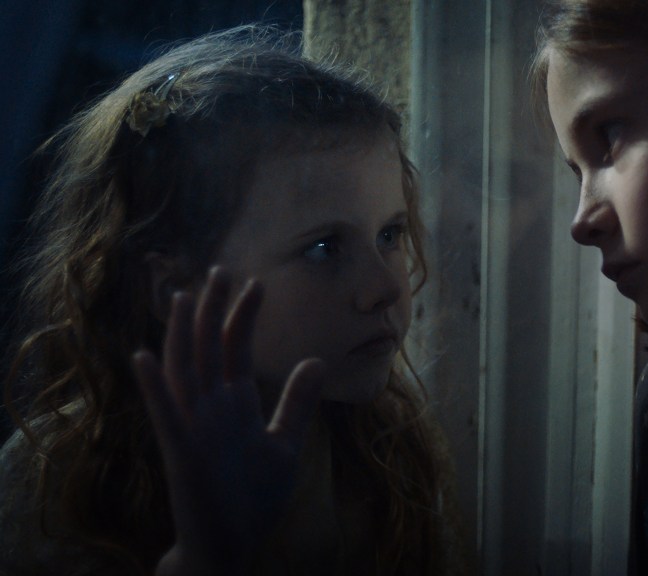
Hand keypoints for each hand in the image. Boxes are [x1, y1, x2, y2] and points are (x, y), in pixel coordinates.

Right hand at [132, 267, 325, 575]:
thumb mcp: (285, 442)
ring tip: (182, 297)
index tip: (256, 283)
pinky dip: (154, 387)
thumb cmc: (254, 495)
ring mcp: (194, 428)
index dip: (243, 316)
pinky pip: (165, 416)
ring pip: (183, 372)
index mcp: (234, 404)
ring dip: (181, 335)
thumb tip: (316, 361)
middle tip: (219, 269)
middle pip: (208, 349)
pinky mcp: (181, 453)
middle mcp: (210, 408)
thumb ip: (297, 402)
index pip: (235, 349)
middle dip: (213, 310)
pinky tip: (144, 356)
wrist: (231, 543)